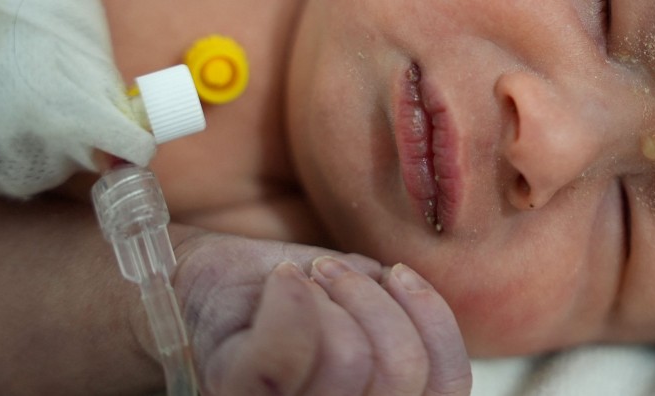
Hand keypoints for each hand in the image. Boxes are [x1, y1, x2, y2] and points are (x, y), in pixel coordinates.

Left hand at [173, 231, 472, 395]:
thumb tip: (420, 304)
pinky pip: (284, 351)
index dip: (436, 325)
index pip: (451, 387)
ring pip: (349, 359)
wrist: (204, 280)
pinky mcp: (235, 390)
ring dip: (334, 291)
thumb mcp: (368, 304)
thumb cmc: (293, 295)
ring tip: (307, 275)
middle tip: (335, 271)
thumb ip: (406, 322)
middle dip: (376, 301)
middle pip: (403, 372)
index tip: (397, 274)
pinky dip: (292, 296)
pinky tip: (283, 278)